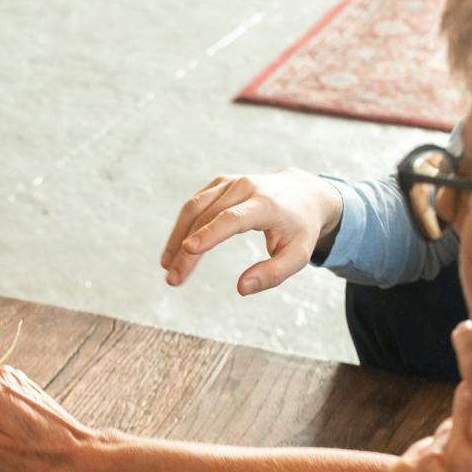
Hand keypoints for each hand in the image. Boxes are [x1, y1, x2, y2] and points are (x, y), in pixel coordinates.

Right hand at [159, 169, 343, 294]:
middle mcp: (245, 188)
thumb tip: (242, 288)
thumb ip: (273, 274)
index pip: (232, 218)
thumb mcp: (298, 256)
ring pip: (194, 208)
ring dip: (176, 238)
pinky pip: (194, 205)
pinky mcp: (220, 184)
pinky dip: (182, 227)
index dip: (209, 234)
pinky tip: (175, 251)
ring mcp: (229, 183)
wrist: (303, 193)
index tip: (188, 250)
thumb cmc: (300, 229)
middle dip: (186, 250)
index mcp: (266, 204)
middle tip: (173, 279)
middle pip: (206, 217)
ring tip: (167, 268)